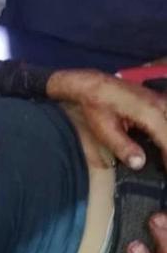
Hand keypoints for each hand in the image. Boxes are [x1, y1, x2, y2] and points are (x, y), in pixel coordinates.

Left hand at [47, 69, 166, 169]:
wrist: (93, 85)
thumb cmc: (97, 105)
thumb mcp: (104, 129)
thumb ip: (122, 147)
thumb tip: (139, 163)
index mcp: (149, 113)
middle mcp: (160, 104)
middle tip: (164, 167)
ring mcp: (161, 100)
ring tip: (162, 158)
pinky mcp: (159, 100)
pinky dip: (165, 132)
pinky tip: (160, 143)